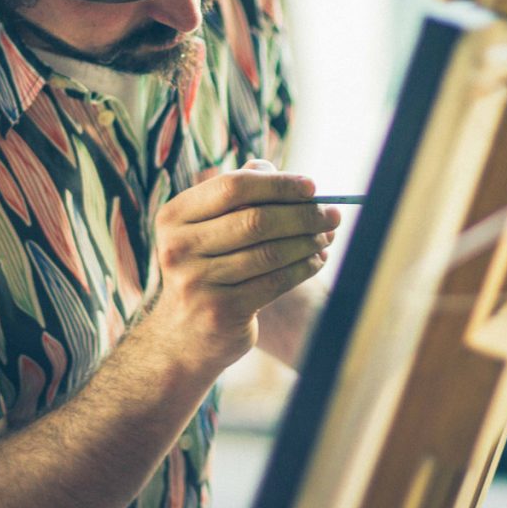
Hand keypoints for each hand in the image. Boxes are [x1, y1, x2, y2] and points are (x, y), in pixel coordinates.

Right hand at [152, 160, 338, 366]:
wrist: (182, 335)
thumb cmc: (206, 268)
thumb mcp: (208, 229)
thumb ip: (236, 195)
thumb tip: (279, 172)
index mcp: (174, 216)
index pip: (233, 187)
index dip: (278, 184)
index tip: (312, 187)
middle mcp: (179, 247)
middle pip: (256, 220)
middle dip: (303, 214)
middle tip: (333, 213)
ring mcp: (197, 282)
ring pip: (270, 252)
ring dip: (308, 242)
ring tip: (327, 236)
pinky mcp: (221, 311)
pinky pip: (275, 281)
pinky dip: (304, 267)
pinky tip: (317, 260)